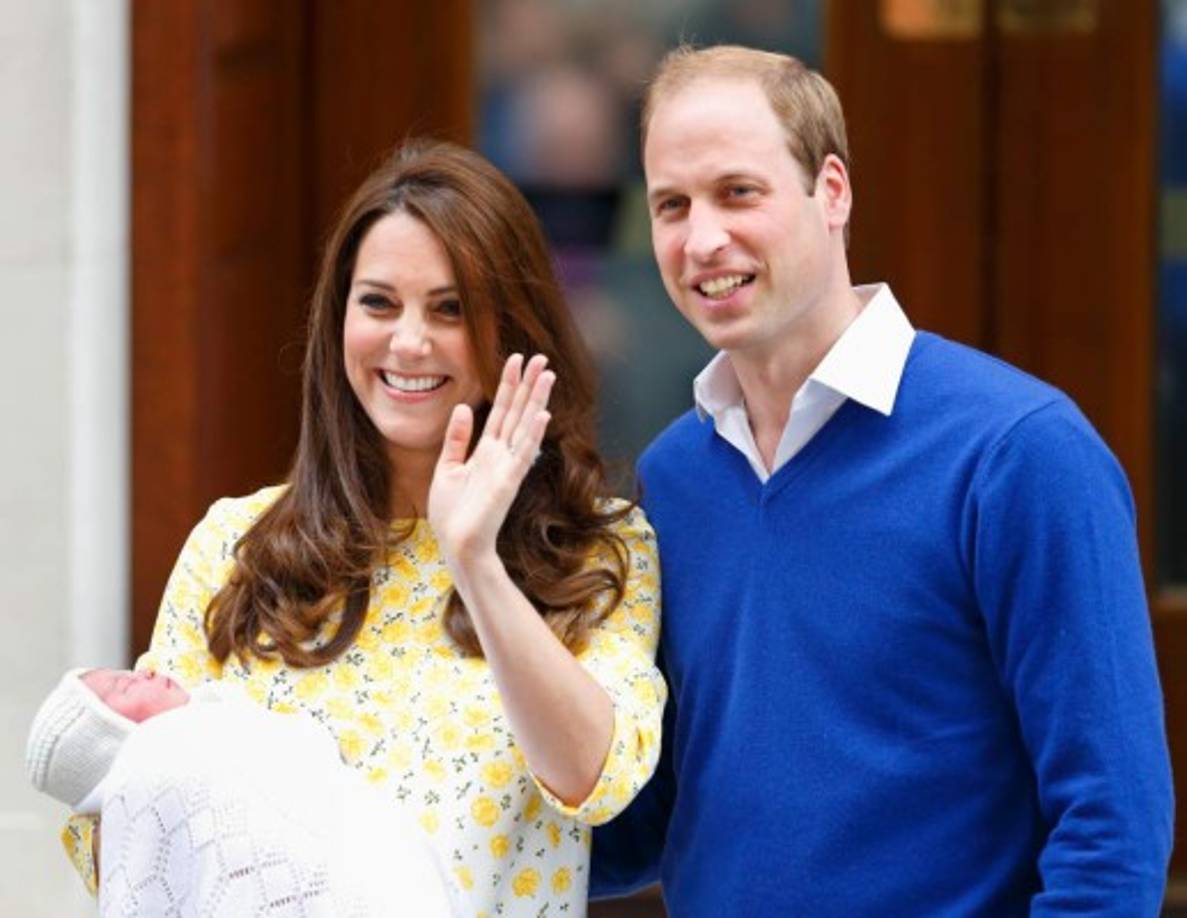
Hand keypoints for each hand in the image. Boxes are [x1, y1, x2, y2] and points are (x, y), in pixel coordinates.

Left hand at [428, 353, 554, 571]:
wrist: (457, 544)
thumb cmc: (452, 514)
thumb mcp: (447, 468)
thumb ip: (457, 439)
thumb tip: (463, 408)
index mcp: (486, 451)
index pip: (501, 411)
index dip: (509, 385)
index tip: (516, 360)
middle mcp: (501, 455)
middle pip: (518, 412)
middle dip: (528, 384)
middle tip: (541, 357)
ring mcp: (508, 466)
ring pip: (525, 426)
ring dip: (537, 400)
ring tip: (547, 374)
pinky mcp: (509, 481)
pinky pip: (523, 453)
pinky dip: (533, 433)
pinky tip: (542, 414)